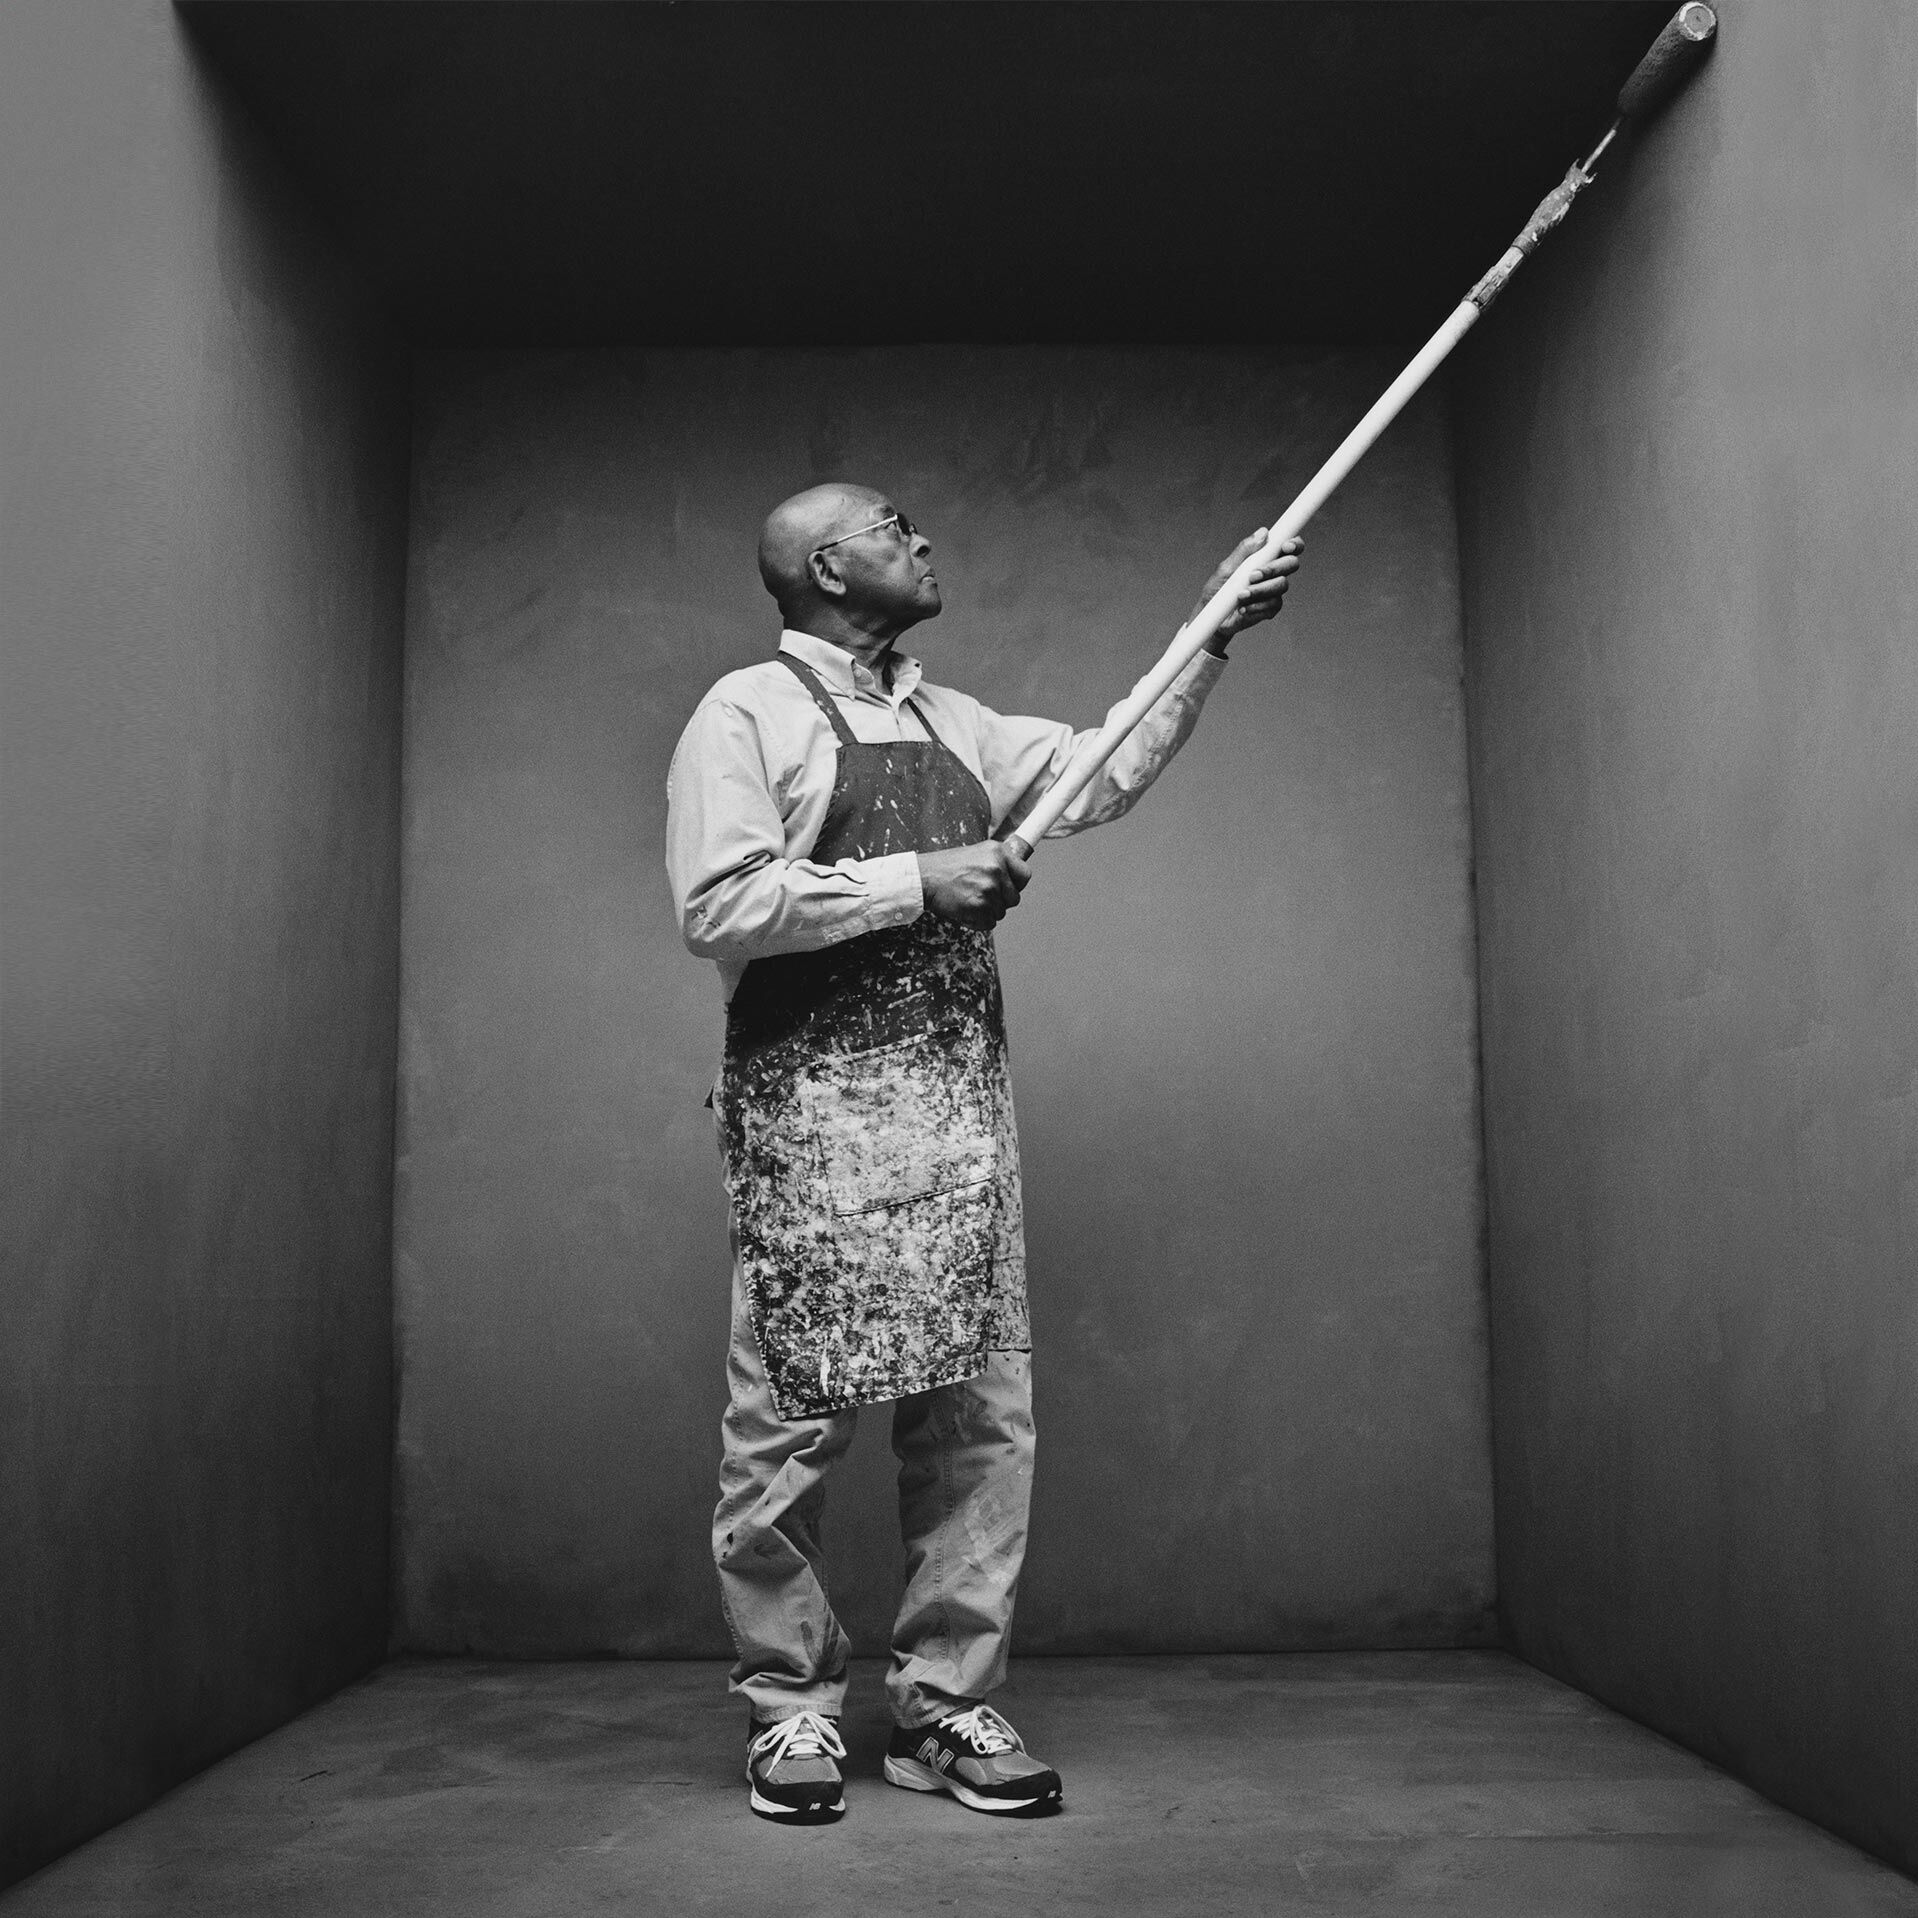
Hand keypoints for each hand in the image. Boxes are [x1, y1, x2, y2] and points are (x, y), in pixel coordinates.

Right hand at [918, 840, 1030, 929]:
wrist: (923, 878)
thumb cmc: (946, 867)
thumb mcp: (977, 853)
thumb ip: (998, 862)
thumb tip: (1016, 875)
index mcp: (998, 852)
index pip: (1025, 875)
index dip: (1016, 885)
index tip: (1006, 887)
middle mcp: (997, 869)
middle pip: (1014, 898)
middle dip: (999, 900)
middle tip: (979, 894)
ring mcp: (989, 889)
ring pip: (1000, 912)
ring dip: (986, 911)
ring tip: (968, 898)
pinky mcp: (980, 906)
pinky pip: (989, 923)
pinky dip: (977, 921)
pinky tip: (964, 908)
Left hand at [1194, 530, 1303, 653]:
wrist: (1212, 616)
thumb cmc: (1218, 589)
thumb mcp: (1226, 568)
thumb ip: (1244, 550)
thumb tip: (1263, 533)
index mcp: (1265, 558)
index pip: (1288, 546)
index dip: (1294, 544)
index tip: (1285, 546)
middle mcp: (1274, 573)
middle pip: (1291, 564)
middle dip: (1274, 568)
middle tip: (1252, 575)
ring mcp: (1274, 591)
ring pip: (1282, 585)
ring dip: (1260, 590)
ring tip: (1241, 595)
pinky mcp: (1271, 608)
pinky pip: (1273, 604)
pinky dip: (1256, 606)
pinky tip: (1243, 608)